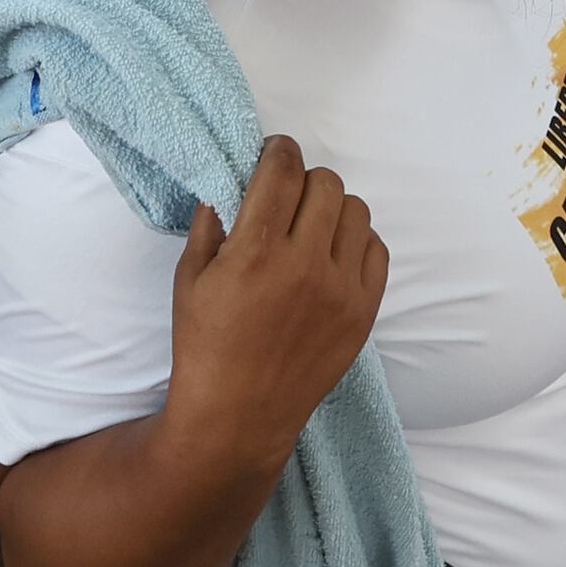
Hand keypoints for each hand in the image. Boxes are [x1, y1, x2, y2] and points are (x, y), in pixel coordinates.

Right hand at [167, 137, 386, 459]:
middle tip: (288, 199)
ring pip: (356, 211)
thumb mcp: (189, 282)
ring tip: (311, 229)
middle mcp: (305, 264)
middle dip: (303, 181)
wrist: (240, 415)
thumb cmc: (205, 346)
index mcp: (256, 250)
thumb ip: (209, 227)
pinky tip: (332, 257)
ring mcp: (341, 290)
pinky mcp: (363, 312)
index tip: (274, 154)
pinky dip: (356, 243)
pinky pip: (376, 250)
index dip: (279, 151)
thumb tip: (224, 189)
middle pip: (325, 183)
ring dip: (332, 209)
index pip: (283, 171)